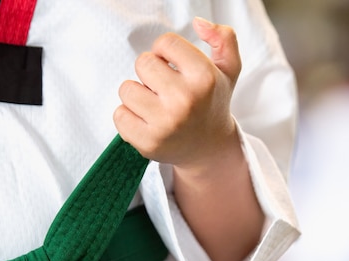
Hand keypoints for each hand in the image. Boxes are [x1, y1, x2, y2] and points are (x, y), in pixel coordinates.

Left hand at [114, 17, 241, 173]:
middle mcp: (185, 100)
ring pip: (126, 89)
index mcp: (205, 78)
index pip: (165, 43)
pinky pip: (119, 115)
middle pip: (143, 63)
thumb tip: (200, 23)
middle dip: (150, 73)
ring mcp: (166, 124)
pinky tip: (147, 121)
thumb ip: (223, 38)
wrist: (210, 149)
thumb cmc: (212, 104)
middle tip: (165, 88)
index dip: (166, 52)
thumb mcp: (229, 70)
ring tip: (156, 105)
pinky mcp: (149, 142)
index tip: (174, 66)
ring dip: (137, 94)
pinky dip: (129, 117)